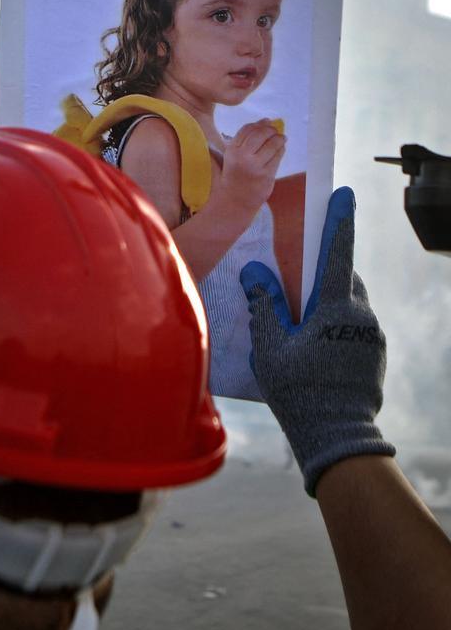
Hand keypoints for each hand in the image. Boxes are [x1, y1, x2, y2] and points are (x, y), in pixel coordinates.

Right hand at [215, 120, 285, 213]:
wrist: (234, 201)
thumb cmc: (232, 178)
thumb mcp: (230, 158)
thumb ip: (242, 142)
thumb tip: (264, 122)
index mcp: (231, 151)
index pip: (247, 130)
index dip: (258, 124)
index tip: (266, 122)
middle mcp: (243, 157)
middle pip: (261, 134)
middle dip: (270, 129)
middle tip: (274, 130)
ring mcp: (255, 166)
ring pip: (272, 144)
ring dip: (279, 138)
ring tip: (281, 138)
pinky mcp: (267, 175)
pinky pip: (278, 157)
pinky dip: (281, 150)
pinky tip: (280, 149)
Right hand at [239, 187, 393, 496]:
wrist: (336, 435)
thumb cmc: (299, 389)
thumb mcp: (271, 345)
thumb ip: (265, 304)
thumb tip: (256, 271)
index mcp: (337, 307)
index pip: (337, 252)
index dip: (337, 220)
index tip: (341, 194)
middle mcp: (361, 315)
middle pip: (343, 277)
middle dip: (323, 268)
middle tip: (298, 270)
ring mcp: (372, 336)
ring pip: (349, 302)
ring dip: (327, 299)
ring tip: (299, 314)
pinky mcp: (373, 355)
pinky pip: (353, 326)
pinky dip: (333, 323)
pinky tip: (310, 343)